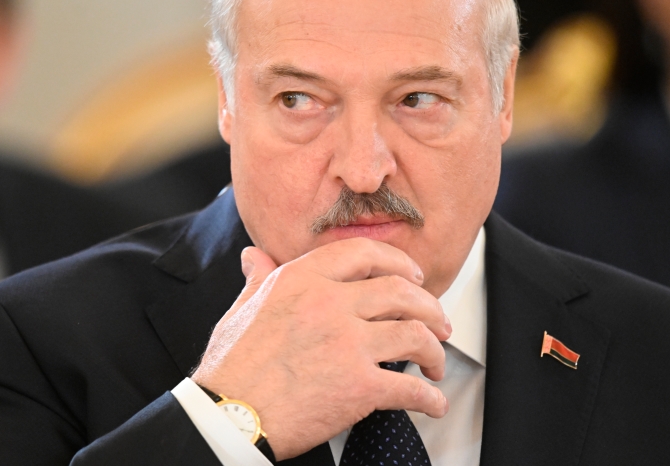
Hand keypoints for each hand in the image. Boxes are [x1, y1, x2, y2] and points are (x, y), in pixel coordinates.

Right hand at [191, 237, 451, 459]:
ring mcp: (347, 344)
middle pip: (401, 292)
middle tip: (439, 322)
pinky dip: (431, 398)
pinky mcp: (359, 387)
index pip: (365, 253)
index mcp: (302, 279)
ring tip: (436, 364)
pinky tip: (433, 403)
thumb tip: (252, 255)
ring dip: (435, 351)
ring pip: (416, 335)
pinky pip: (412, 388)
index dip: (399, 262)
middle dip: (430, 307)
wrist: (229, 415)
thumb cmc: (232, 366)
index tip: (413, 276)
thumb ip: (257, 279)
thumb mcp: (242, 309)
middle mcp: (329, 303)